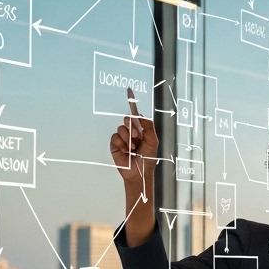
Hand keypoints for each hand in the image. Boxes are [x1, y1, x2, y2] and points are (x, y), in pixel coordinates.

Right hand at [110, 116, 159, 246]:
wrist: (139, 172)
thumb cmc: (148, 159)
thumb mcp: (153, 141)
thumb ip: (148, 127)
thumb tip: (141, 116)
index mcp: (142, 131)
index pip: (137, 118)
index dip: (134, 110)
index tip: (129, 95)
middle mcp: (132, 133)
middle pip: (128, 120)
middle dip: (132, 127)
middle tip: (137, 137)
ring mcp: (123, 139)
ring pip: (121, 129)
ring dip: (128, 138)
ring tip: (133, 148)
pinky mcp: (115, 145)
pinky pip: (115, 137)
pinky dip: (121, 144)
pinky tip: (125, 151)